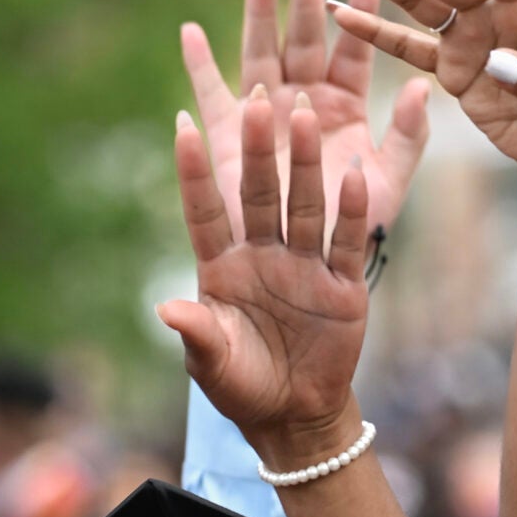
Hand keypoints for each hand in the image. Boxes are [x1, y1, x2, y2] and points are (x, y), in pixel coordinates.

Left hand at [159, 90, 375, 469]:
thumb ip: (197, 333)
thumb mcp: (212, 364)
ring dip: (303, 164)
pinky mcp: (341, 284)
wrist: (294, 415)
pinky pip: (346, 242)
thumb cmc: (242, 386)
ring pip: (302, 205)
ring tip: (302, 116)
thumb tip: (165, 308)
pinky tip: (351, 172)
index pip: (203, 211)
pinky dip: (349, 211)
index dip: (192, 173)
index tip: (182, 125)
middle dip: (256, 150)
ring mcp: (303, 264)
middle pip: (258, 194)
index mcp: (221, 266)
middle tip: (257, 101)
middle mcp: (261, 254)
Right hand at [183, 0, 430, 239]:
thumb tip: (420, 87)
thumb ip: (408, 136)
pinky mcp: (229, 137)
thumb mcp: (390, 181)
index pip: (352, 53)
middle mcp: (302, 103)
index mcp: (344, 108)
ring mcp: (265, 116)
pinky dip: (199, 66)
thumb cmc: (354, 228)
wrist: (309, 272)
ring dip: (259, 15)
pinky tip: (190, 32)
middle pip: (303, 41)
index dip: (359, 19)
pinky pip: (211, 96)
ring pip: (261, 55)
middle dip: (304, 1)